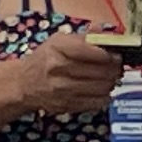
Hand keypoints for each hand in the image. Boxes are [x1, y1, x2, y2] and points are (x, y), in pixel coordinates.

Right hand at [10, 30, 128, 120]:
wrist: (24, 84)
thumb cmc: (45, 59)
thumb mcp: (59, 41)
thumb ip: (85, 37)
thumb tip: (110, 35)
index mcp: (58, 48)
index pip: (92, 51)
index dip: (109, 54)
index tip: (116, 54)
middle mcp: (59, 69)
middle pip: (102, 71)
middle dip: (115, 68)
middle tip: (117, 66)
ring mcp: (63, 90)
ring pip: (103, 87)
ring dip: (111, 82)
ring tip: (109, 77)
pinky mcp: (67, 105)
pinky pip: (98, 102)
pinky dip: (104, 95)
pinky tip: (100, 89)